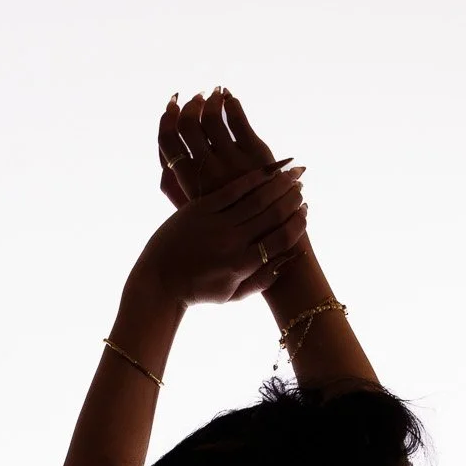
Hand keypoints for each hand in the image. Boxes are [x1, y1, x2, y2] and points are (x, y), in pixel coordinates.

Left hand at [143, 160, 309, 308]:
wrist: (159, 280)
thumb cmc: (199, 290)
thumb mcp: (232, 294)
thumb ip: (262, 280)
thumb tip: (290, 260)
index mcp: (241, 266)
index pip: (280, 240)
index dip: (297, 224)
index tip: (305, 212)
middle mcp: (231, 243)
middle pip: (272, 215)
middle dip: (291, 198)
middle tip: (301, 186)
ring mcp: (215, 223)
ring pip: (255, 199)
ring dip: (277, 184)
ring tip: (292, 174)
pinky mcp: (200, 208)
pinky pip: (232, 189)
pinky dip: (252, 178)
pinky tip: (266, 170)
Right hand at [158, 87, 283, 207]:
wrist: (269, 232)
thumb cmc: (226, 219)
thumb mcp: (193, 209)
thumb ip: (173, 185)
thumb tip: (164, 154)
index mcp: (189, 184)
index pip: (167, 141)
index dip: (167, 118)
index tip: (173, 106)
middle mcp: (208, 172)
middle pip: (188, 124)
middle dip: (190, 105)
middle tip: (197, 99)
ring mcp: (233, 162)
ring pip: (212, 117)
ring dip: (211, 100)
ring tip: (215, 95)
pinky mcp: (256, 154)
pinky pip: (237, 116)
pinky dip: (231, 103)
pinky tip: (231, 101)